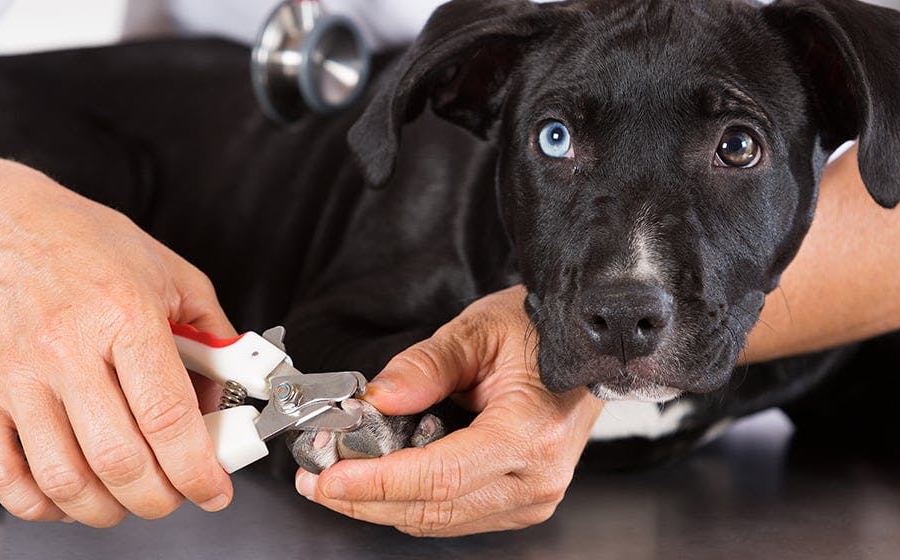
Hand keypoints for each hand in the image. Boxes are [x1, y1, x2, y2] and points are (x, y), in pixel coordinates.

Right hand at [0, 155, 234, 525]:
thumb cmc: (84, 245)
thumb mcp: (169, 272)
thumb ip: (210, 336)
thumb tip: (226, 399)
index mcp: (122, 314)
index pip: (166, 415)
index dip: (197, 469)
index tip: (214, 489)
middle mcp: (64, 347)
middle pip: (118, 460)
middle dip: (159, 498)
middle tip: (174, 494)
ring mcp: (16, 375)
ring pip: (63, 479)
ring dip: (106, 509)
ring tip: (127, 496)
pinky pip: (5, 476)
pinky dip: (41, 505)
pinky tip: (70, 495)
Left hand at [293, 286, 603, 535]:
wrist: (585, 346)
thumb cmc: (541, 332)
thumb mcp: (480, 329)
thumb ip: (425, 365)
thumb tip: (378, 398)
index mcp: (530, 434)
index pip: (439, 477)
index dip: (376, 483)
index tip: (327, 479)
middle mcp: (535, 479)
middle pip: (431, 510)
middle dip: (363, 499)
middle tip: (314, 479)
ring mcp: (530, 498)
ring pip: (436, 521)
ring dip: (379, 504)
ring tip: (335, 477)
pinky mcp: (518, 502)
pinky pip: (451, 515)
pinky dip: (408, 501)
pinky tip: (378, 479)